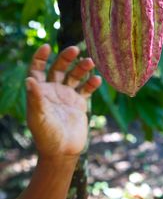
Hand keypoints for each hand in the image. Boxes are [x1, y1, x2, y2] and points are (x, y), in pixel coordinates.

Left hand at [26, 44, 101, 159]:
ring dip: (81, 68)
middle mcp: (53, 90)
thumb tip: (29, 79)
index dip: (40, 57)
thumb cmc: (47, 136)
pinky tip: (97, 80)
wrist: (63, 151)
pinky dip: (92, 83)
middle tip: (74, 50)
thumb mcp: (38, 118)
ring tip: (90, 62)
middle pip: (59, 68)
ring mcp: (67, 95)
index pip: (37, 69)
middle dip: (66, 58)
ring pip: (74, 75)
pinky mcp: (79, 102)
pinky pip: (86, 88)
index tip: (46, 47)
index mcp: (40, 91)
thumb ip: (36, 99)